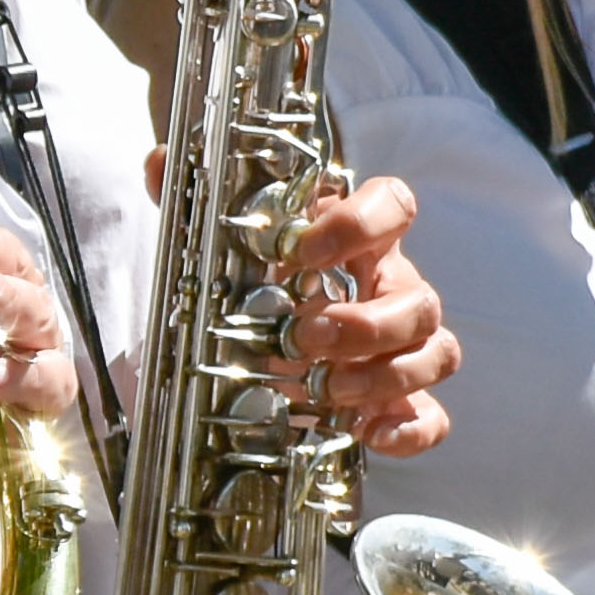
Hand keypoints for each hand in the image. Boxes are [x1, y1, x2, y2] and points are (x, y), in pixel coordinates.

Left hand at [135, 157, 459, 458]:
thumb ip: (194, 204)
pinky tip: (365, 432)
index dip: (356, 225)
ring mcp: (404, 346)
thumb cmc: (259, 280)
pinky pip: (433, 417)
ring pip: (437, 353)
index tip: (298, 252)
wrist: (262, 336)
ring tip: (325, 389)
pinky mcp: (403, 400)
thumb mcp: (223, 243)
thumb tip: (157, 162)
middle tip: (302, 339)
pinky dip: (408, 429)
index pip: (393, 206)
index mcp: (358, 240)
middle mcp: (392, 288)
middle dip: (363, 325)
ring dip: (384, 376)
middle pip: (419, 299)